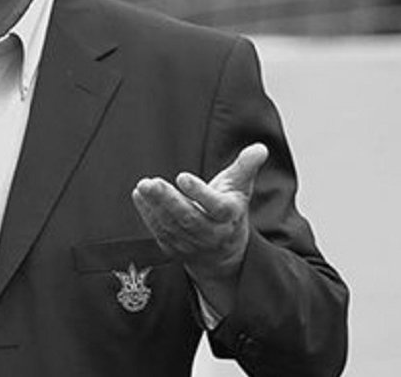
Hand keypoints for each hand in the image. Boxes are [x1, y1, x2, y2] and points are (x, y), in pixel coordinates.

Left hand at [131, 144, 268, 296]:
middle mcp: (212, 233)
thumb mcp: (240, 187)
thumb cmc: (229, 209)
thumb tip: (260, 148)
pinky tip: (140, 196)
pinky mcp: (176, 248)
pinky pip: (160, 231)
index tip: (182, 177)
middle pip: (189, 218)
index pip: (216, 207)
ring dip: (155, 205)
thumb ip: (246, 167)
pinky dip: (148, 214)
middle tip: (152, 183)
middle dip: (169, 200)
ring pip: (172, 225)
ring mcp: (193, 243)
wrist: (223, 251)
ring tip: (144, 186)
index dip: (199, 192)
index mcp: (229, 216)